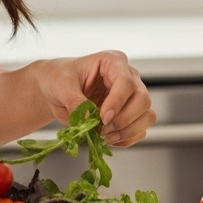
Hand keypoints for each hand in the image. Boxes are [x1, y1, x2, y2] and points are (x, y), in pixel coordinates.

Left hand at [37, 51, 154, 146]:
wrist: (54, 91)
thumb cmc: (59, 79)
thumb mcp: (62, 86)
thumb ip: (76, 102)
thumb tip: (90, 119)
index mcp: (113, 62)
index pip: (126, 81)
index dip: (117, 102)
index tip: (103, 118)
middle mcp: (128, 78)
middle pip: (143, 99)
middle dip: (124, 119)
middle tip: (103, 129)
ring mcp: (131, 97)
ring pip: (147, 116)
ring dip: (128, 131)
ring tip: (105, 136)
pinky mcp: (130, 115)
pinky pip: (139, 130)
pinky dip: (126, 139)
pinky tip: (108, 140)